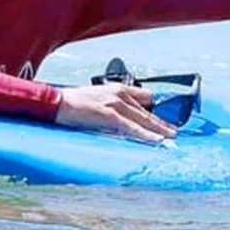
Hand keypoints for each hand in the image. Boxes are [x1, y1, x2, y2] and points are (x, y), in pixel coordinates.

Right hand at [56, 83, 176, 142]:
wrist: (54, 103)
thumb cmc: (73, 103)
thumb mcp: (98, 101)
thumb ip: (113, 108)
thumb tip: (124, 122)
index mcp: (118, 89)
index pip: (145, 98)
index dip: (156, 109)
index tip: (166, 119)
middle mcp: (120, 94)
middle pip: (147, 110)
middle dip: (162, 122)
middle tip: (175, 131)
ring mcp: (114, 104)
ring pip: (143, 118)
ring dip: (158, 129)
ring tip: (170, 137)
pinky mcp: (108, 115)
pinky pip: (131, 127)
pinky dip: (144, 134)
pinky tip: (155, 140)